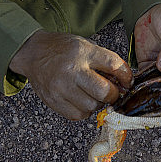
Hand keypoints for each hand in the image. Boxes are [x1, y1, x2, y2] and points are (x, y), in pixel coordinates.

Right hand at [9, 30, 132, 120]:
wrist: (33, 53)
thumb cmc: (63, 49)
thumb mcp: (85, 46)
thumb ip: (104, 62)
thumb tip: (123, 83)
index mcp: (82, 52)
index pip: (113, 64)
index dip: (126, 76)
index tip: (127, 81)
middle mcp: (71, 70)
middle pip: (103, 91)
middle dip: (113, 95)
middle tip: (111, 92)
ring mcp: (61, 87)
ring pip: (91, 106)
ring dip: (98, 104)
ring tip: (93, 95)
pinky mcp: (53, 100)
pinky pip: (77, 115)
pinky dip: (84, 111)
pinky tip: (81, 100)